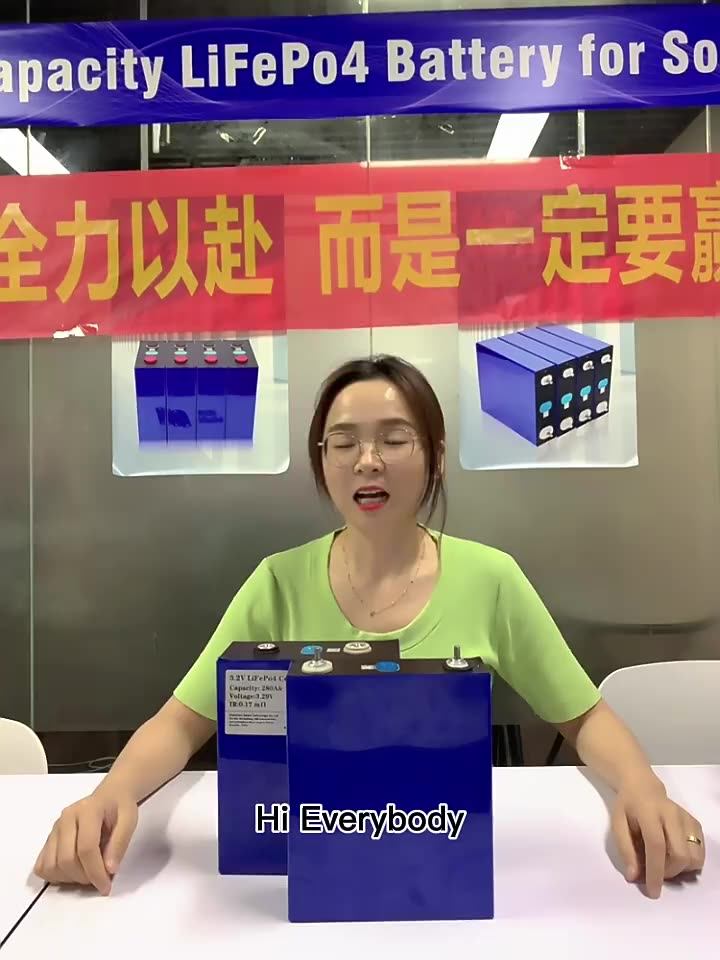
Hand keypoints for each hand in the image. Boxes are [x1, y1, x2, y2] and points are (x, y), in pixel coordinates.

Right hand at [33, 789, 137, 894]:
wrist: (110, 796)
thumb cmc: (120, 807)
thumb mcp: (129, 820)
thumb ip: (120, 843)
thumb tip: (109, 870)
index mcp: (87, 810)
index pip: (86, 848)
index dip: (95, 872)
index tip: (106, 886)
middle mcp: (66, 818)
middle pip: (66, 859)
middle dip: (84, 877)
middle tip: (100, 879)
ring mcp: (54, 829)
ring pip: (52, 866)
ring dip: (70, 879)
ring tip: (88, 873)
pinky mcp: (49, 838)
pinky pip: (42, 866)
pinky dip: (55, 876)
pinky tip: (73, 872)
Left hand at [611, 775, 704, 897]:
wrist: (642, 787)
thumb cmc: (627, 807)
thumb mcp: (617, 824)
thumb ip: (625, 850)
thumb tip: (633, 877)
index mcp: (649, 813)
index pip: (656, 846)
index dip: (655, 871)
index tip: (652, 892)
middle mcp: (672, 814)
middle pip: (681, 854)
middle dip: (669, 872)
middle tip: (654, 871)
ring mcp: (687, 819)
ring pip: (695, 857)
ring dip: (681, 869)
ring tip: (664, 862)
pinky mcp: (695, 824)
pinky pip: (700, 852)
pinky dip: (690, 862)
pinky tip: (674, 856)